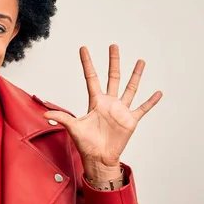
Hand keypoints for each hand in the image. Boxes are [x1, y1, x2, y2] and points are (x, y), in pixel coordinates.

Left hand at [43, 45, 161, 180]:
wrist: (99, 158)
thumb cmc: (85, 144)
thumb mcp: (73, 128)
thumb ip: (61, 118)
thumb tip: (44, 114)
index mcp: (95, 101)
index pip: (91, 77)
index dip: (87, 63)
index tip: (83, 48)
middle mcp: (109, 102)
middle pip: (112, 77)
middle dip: (113, 61)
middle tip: (113, 45)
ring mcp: (121, 110)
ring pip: (130, 88)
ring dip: (136, 75)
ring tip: (141, 61)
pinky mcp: (131, 120)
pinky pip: (143, 108)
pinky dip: (151, 101)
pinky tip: (158, 92)